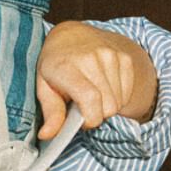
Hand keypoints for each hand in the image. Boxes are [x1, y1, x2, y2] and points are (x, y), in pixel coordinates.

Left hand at [35, 21, 157, 138]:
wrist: (72, 35)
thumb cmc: (55, 65)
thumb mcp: (44, 87)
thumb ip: (50, 112)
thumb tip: (47, 135)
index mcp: (67, 67)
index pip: (90, 99)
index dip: (91, 119)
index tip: (84, 123)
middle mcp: (92, 58)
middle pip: (108, 106)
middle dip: (97, 114)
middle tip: (84, 107)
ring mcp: (111, 56)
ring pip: (119, 102)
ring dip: (107, 106)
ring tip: (92, 95)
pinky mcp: (125, 58)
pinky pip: (127, 93)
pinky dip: (117, 97)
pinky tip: (103, 88)